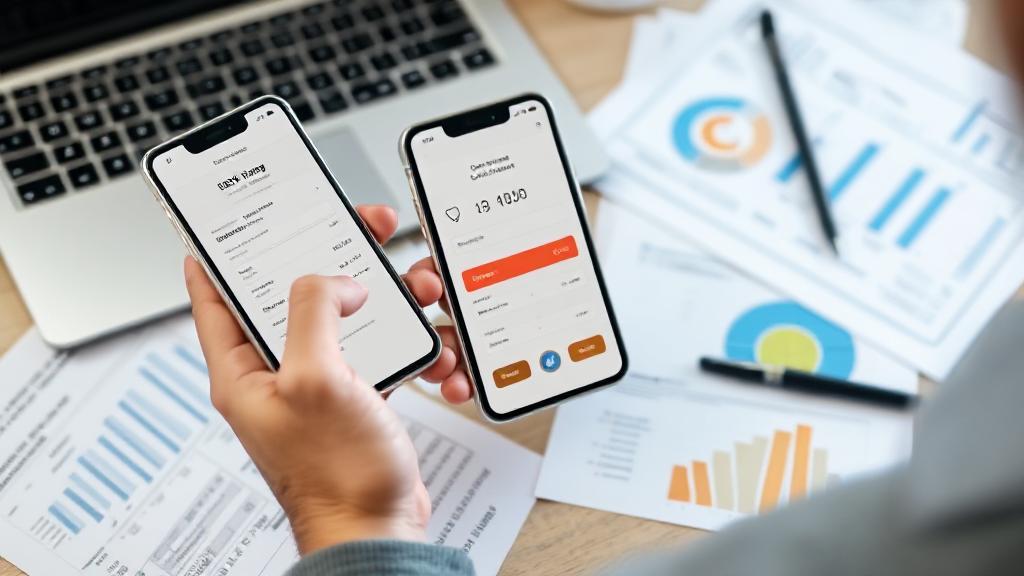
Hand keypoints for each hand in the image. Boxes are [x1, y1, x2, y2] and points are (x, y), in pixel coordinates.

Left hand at [184, 205, 459, 553]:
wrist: (379, 526)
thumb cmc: (336, 474)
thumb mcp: (315, 378)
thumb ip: (314, 313)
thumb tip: (334, 280)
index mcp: (245, 368)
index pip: (215, 295)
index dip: (223, 251)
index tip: (236, 218)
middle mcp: (278, 372)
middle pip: (300, 295)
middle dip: (339, 261)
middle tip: (367, 230)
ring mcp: (320, 384)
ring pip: (352, 319)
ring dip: (393, 305)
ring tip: (421, 296)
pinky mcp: (358, 396)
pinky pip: (384, 352)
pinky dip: (414, 349)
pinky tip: (436, 358)